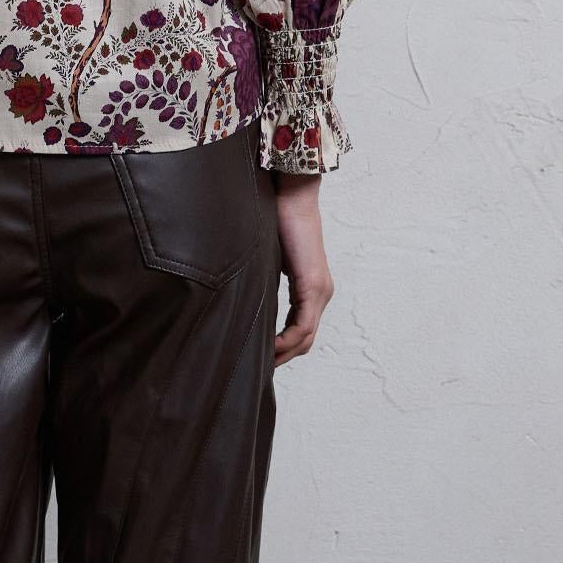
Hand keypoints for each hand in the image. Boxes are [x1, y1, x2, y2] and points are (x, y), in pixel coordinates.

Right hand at [272, 171, 333, 365]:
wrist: (291, 195)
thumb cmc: (275, 218)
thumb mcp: (264, 259)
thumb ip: (259, 280)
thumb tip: (241, 296)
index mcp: (310, 287)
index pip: (299, 330)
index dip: (281, 348)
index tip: (259, 358)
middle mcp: (321, 293)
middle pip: (304, 340)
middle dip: (282, 357)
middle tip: (257, 368)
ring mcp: (320, 291)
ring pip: (305, 336)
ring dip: (284, 353)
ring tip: (260, 363)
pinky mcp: (313, 286)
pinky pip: (303, 326)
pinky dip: (286, 341)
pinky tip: (269, 348)